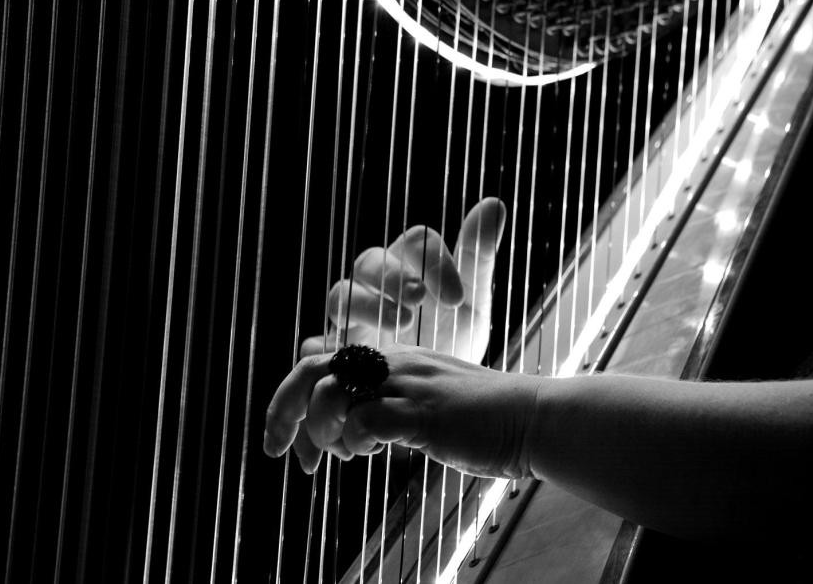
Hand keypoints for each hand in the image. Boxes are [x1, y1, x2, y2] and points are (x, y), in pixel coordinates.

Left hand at [263, 344, 541, 477]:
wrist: (535, 419)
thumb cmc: (487, 420)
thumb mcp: (428, 407)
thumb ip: (392, 409)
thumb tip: (358, 432)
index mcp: (393, 360)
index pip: (323, 362)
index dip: (297, 400)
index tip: (295, 443)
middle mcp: (394, 364)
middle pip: (312, 367)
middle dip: (283, 408)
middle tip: (277, 447)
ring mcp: (409, 385)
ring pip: (332, 391)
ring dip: (321, 429)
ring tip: (341, 453)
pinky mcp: (425, 412)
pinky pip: (366, 420)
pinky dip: (356, 441)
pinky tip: (372, 453)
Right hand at [300, 198, 505, 363]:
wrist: (437, 389)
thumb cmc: (450, 334)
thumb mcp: (472, 301)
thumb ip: (478, 256)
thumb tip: (494, 204)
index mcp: (409, 262)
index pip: (416, 243)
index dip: (434, 263)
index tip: (457, 297)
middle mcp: (375, 283)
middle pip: (370, 261)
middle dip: (393, 277)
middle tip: (417, 298)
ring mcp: (352, 315)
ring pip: (341, 295)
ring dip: (367, 305)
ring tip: (399, 324)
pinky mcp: (337, 348)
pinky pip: (317, 343)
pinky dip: (320, 347)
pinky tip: (331, 353)